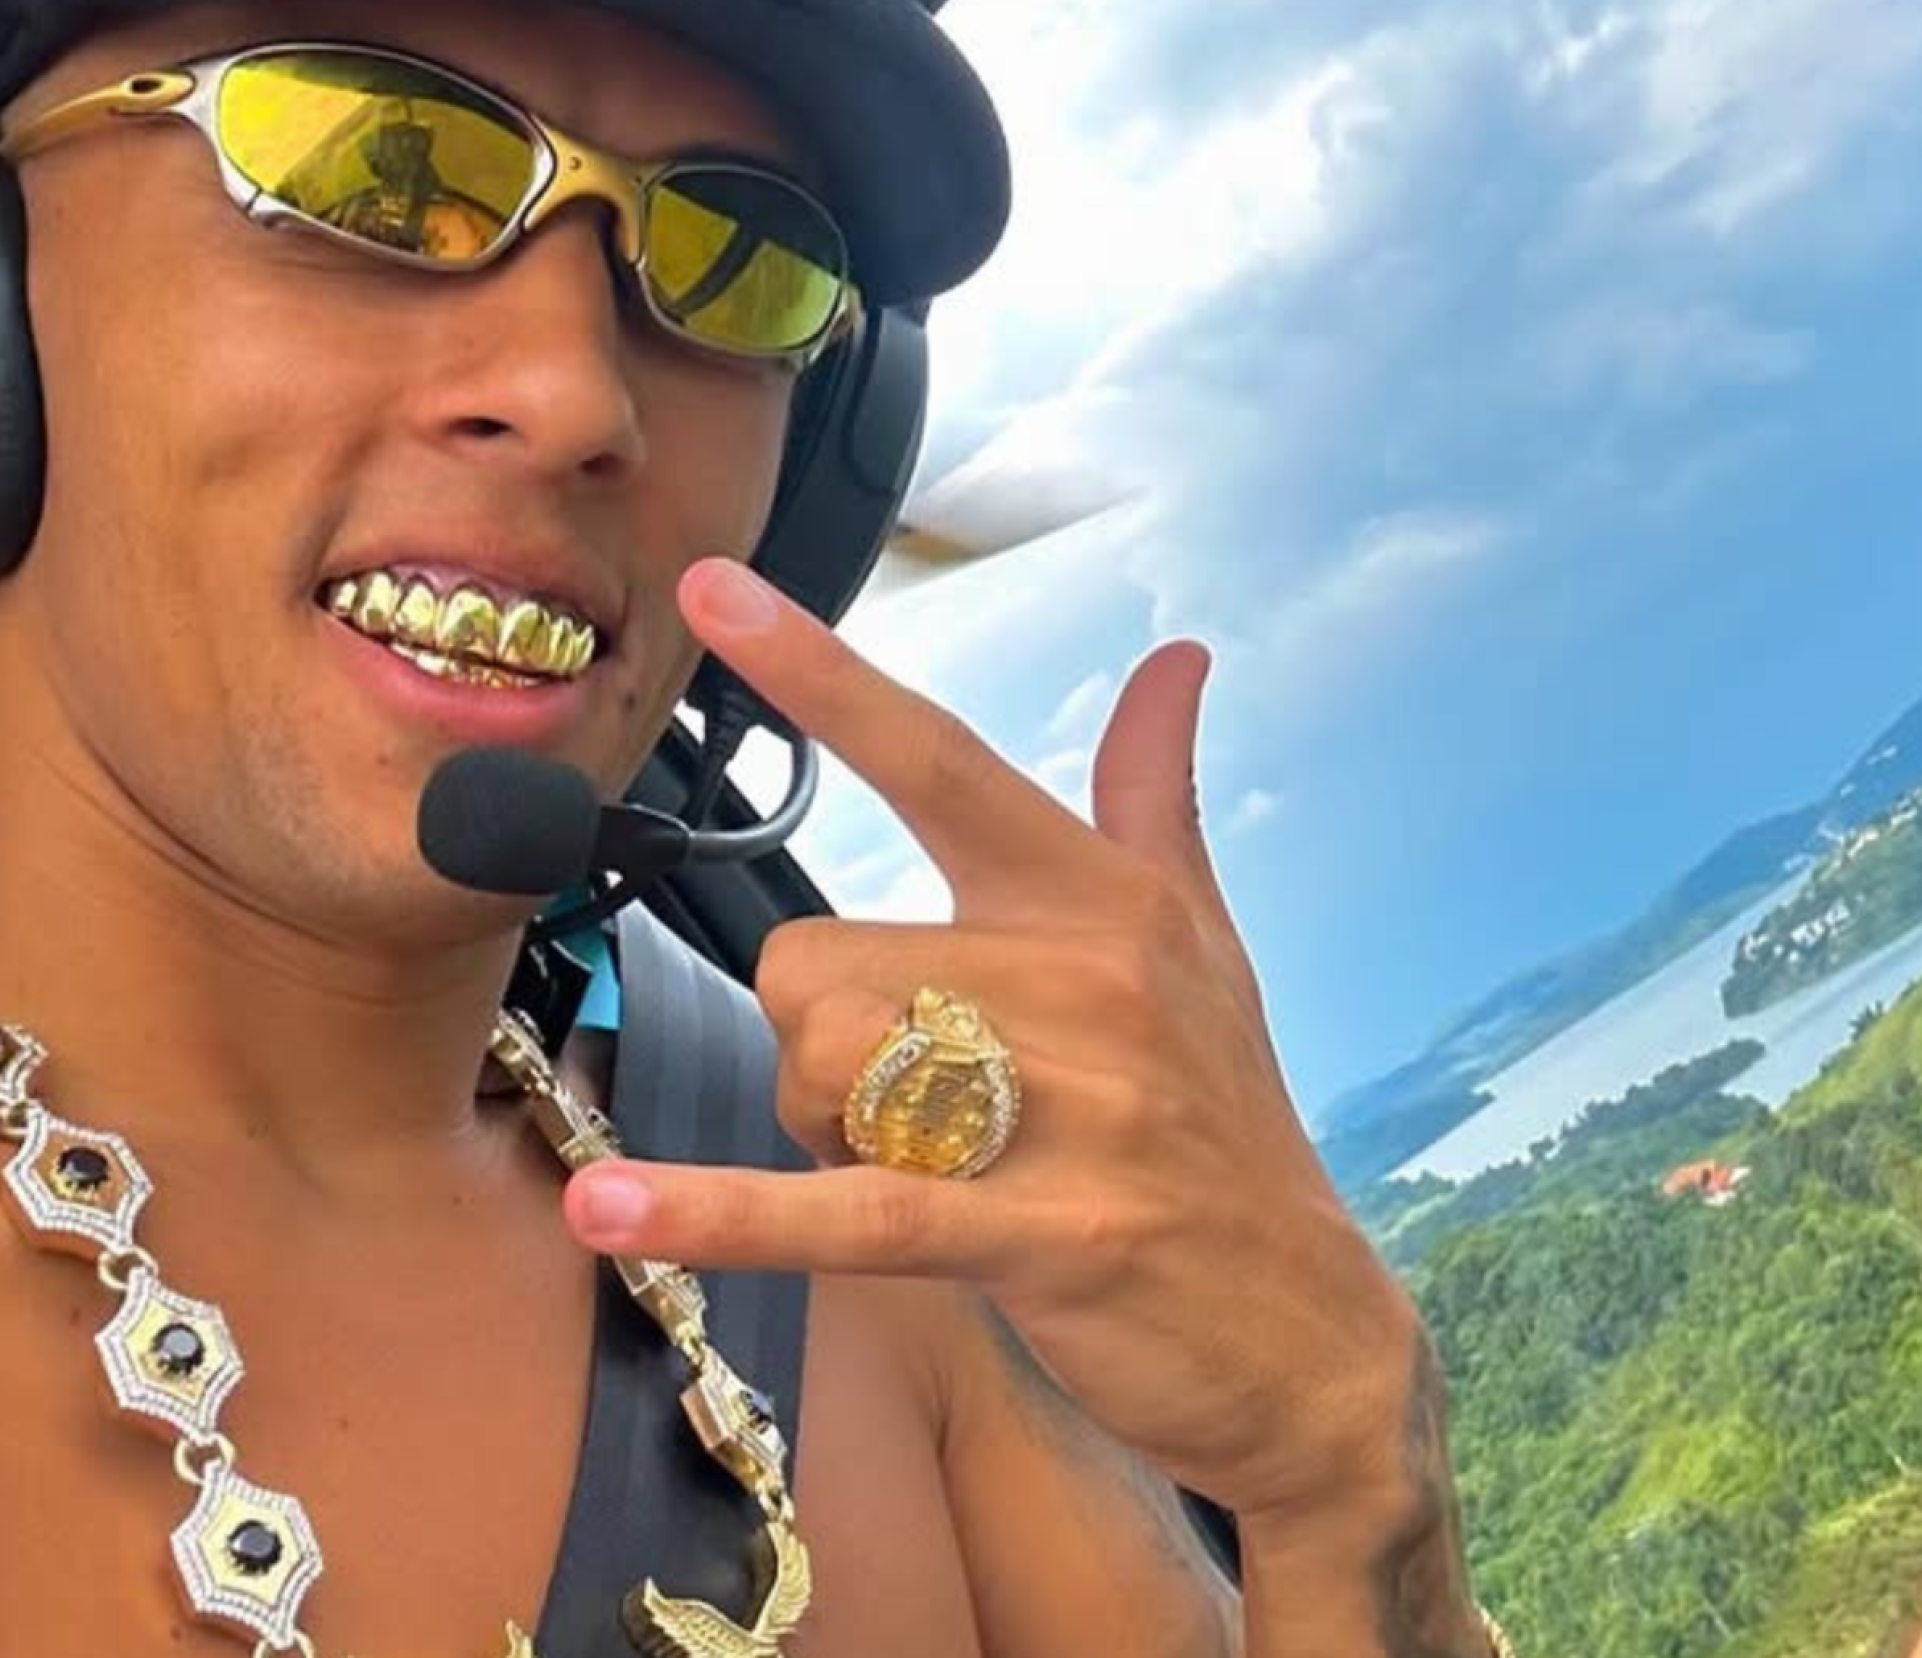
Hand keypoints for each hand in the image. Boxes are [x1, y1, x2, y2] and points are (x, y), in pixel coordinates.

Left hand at [559, 556, 1431, 1528]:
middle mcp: (1083, 982)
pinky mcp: (1036, 1234)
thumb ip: (1155, 801)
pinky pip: (841, 1206)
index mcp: (1101, 901)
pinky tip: (612, 1208)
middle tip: (910, 1106)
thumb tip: (1177, 659)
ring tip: (918, 1165)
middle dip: (815, 1044)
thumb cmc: (1227, 1129)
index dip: (820, 675)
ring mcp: (1066, 1110)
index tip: (713, 586)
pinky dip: (719, 1214)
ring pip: (816, 1063)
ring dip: (819, 1128)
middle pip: (814, 958)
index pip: (938, 760)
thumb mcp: (1205, 952)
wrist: (1309, 1335)